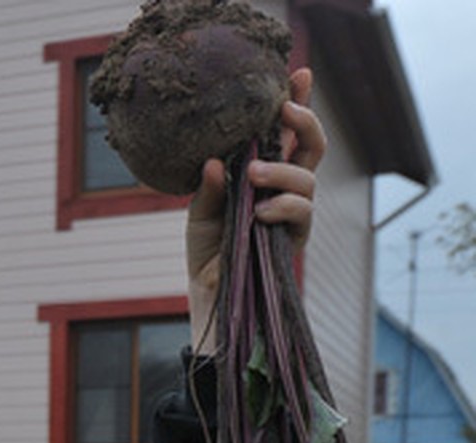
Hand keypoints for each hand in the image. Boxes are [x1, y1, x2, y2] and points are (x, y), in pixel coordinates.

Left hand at [186, 68, 325, 351]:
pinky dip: (282, 208)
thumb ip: (209, 188)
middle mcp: (284, 191)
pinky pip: (301, 214)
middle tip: (285, 110)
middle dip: (305, 123)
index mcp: (264, 176)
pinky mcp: (294, 241)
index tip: (297, 74)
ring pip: (308, 179)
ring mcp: (292, 215)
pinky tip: (259, 213)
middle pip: (312, 148)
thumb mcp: (201, 215)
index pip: (286, 135)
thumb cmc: (208, 254)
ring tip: (254, 175)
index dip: (297, 104)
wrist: (210, 297)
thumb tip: (215, 161)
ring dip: (282, 171)